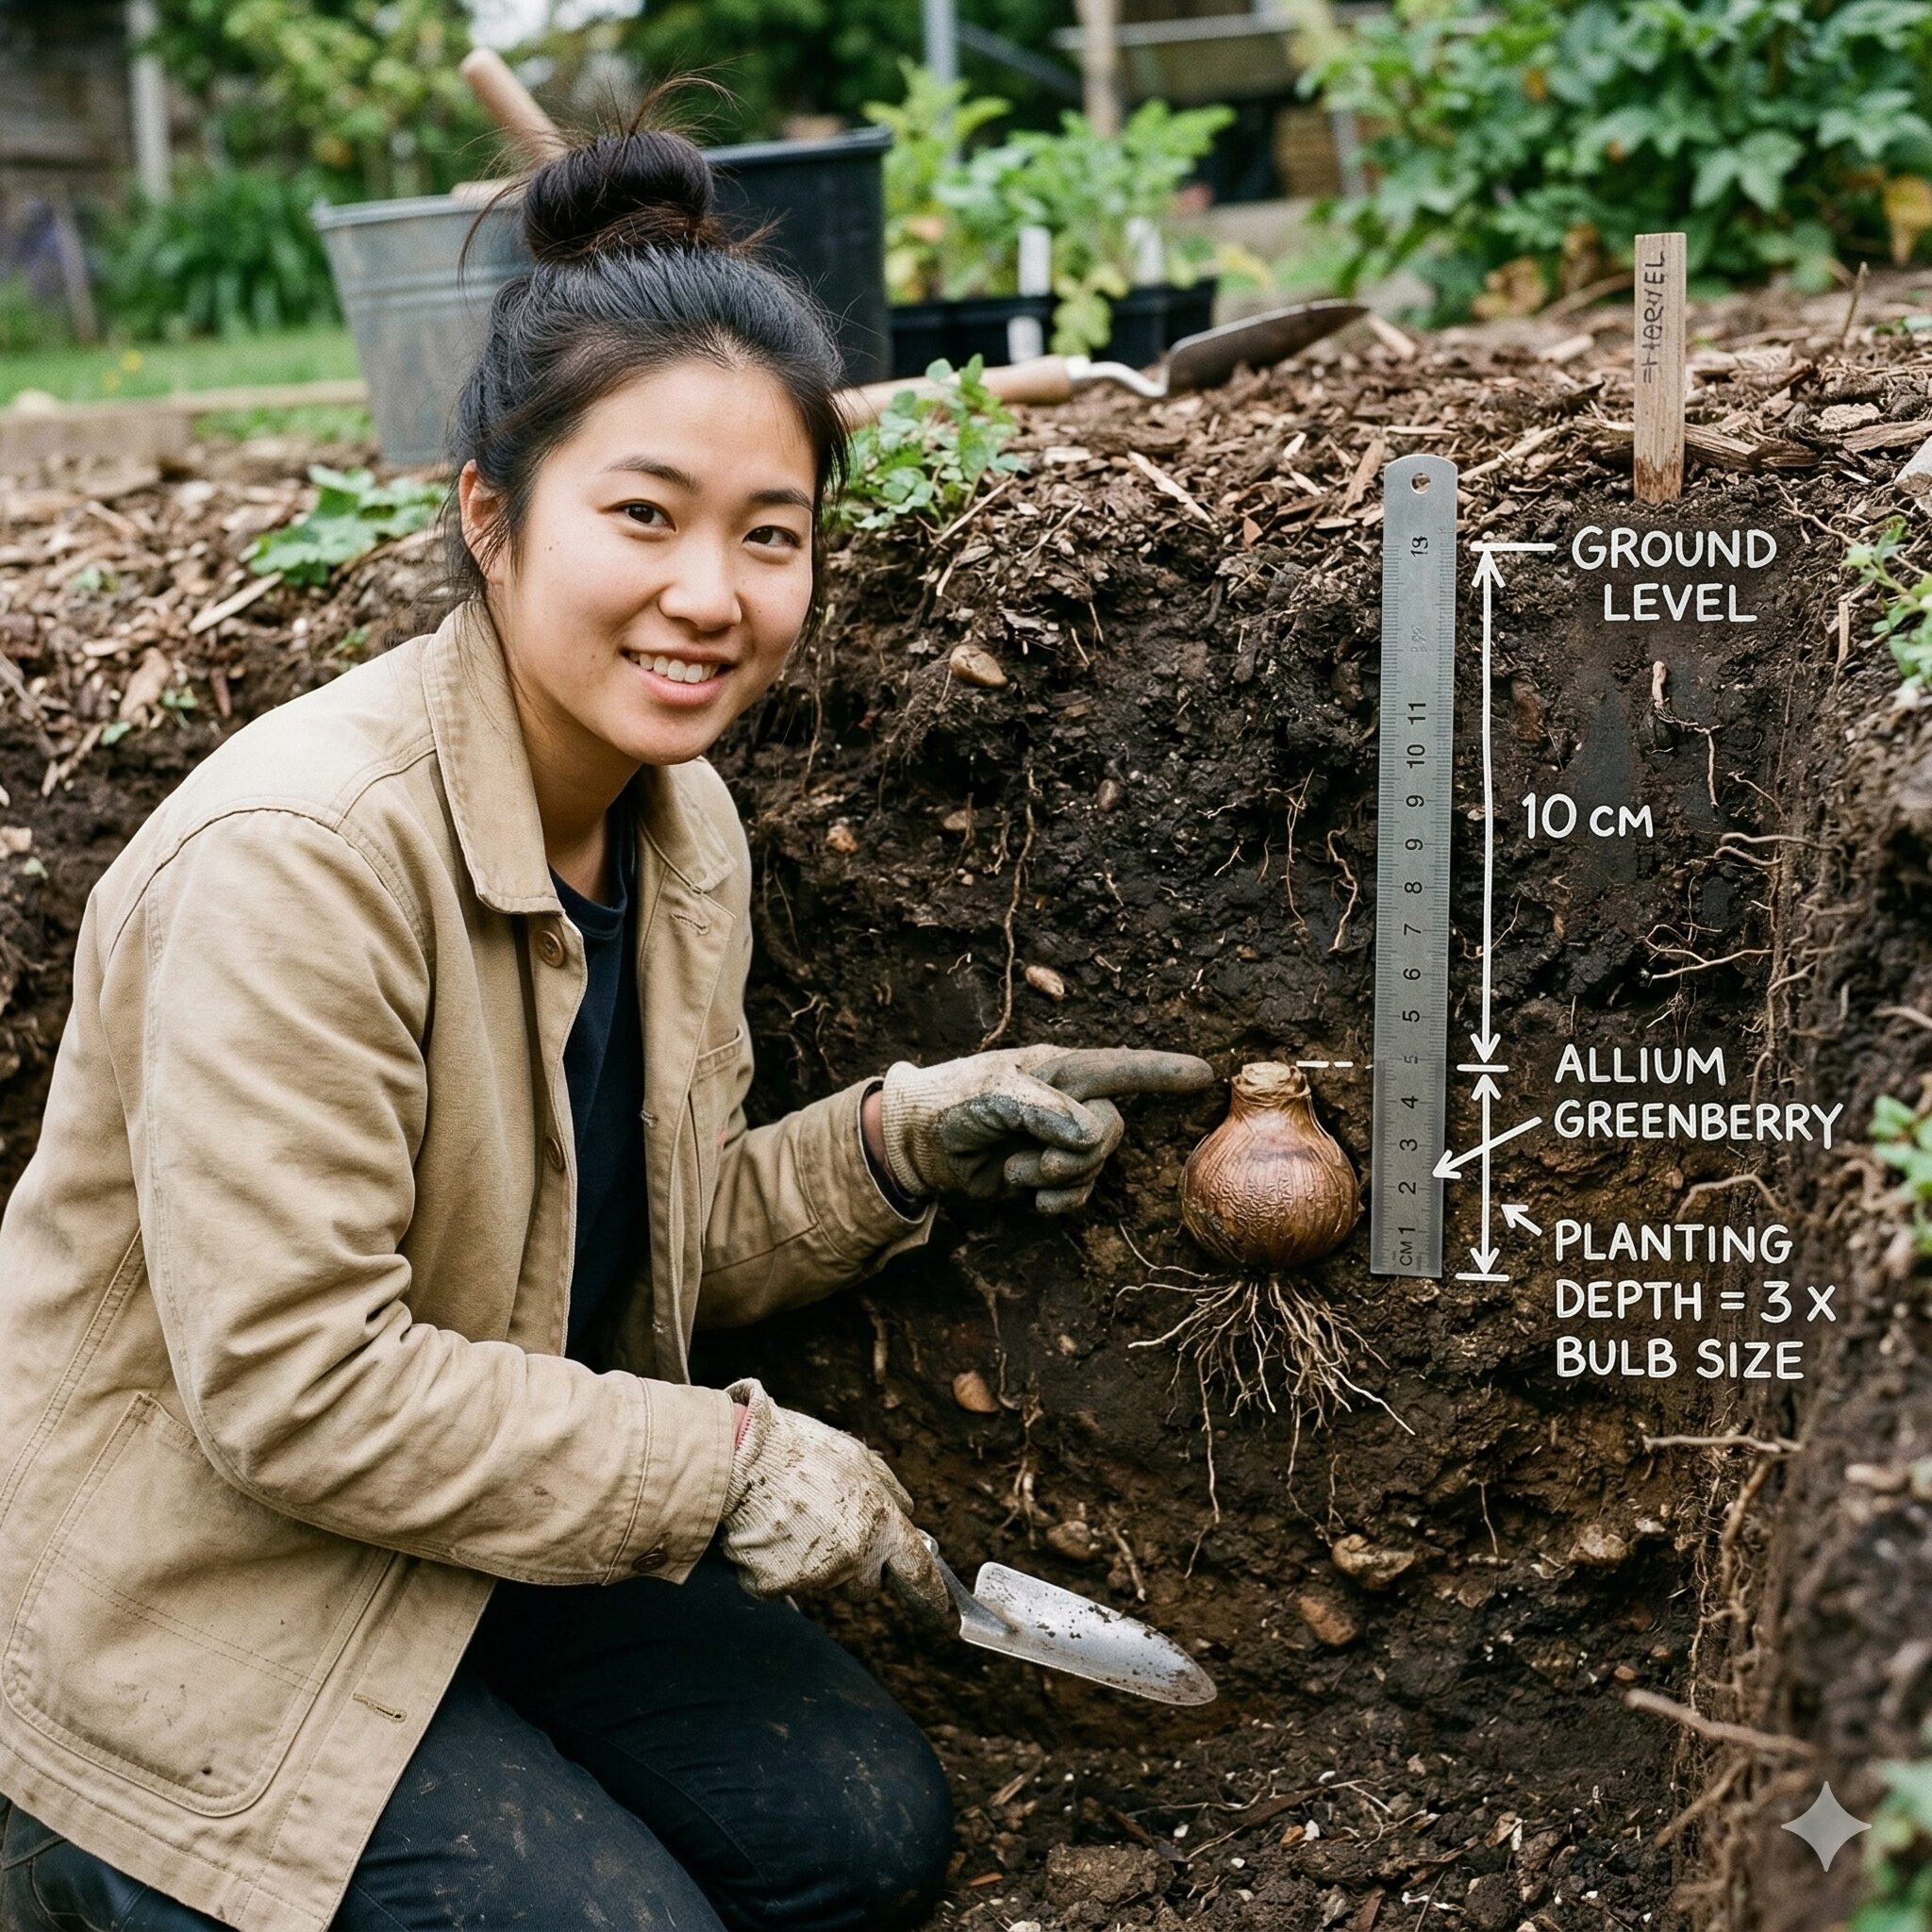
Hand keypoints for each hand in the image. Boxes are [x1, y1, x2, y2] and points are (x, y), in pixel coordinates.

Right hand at [715, 1379, 947, 1618]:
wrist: (739, 1457)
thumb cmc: (800, 1450)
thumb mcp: (858, 1456)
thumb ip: (888, 1490)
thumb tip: (906, 1512)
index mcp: (880, 1523)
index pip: (917, 1572)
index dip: (930, 1596)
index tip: (938, 1612)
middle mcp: (853, 1556)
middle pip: (867, 1588)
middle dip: (857, 1570)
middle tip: (830, 1531)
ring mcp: (815, 1576)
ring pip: (824, 1582)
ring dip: (814, 1561)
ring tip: (791, 1518)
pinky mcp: (777, 1587)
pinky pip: (783, 1583)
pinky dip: (776, 1564)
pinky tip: (767, 1531)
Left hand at [878, 1045, 1214, 1213]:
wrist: (919, 1144)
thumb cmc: (954, 1104)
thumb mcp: (994, 1097)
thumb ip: (1046, 1110)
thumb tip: (1092, 1135)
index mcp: (1062, 1069)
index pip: (1122, 1068)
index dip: (1163, 1072)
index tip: (1205, 1074)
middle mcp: (1070, 1101)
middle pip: (1112, 1130)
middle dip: (1079, 1154)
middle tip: (1036, 1160)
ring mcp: (1061, 1139)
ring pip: (1096, 1166)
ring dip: (1058, 1177)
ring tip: (1017, 1169)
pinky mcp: (1050, 1175)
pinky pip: (1079, 1194)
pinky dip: (1057, 1200)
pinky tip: (1030, 1196)